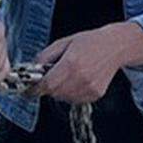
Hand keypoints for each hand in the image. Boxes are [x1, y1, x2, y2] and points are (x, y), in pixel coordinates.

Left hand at [26, 25, 142, 105]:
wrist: (114, 47)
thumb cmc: (89, 42)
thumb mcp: (63, 42)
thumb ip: (45, 56)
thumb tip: (31, 69)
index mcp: (71, 63)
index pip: (47, 84)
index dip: (35, 89)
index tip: (28, 90)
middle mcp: (81, 78)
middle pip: (54, 93)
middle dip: (48, 87)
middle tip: (50, 76)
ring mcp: (89, 88)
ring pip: (64, 98)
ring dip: (59, 90)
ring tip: (68, 75)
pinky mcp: (95, 95)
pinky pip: (75, 99)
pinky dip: (71, 93)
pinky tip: (78, 79)